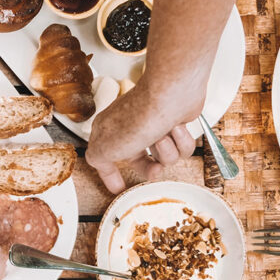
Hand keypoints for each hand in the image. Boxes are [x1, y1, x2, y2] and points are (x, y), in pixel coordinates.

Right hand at [85, 79, 202, 193]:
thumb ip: (98, 160)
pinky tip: (176, 127)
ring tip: (163, 135)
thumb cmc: (140, 114)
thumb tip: (99, 163)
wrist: (171, 92)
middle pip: (140, 162)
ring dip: (167, 150)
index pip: (105, 158)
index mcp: (109, 132)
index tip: (118, 187)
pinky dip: (181, 140)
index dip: (111, 175)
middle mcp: (130, 128)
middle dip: (150, 167)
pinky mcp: (174, 123)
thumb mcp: (107, 147)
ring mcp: (153, 125)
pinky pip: (181, 147)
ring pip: (165, 157)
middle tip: (156, 169)